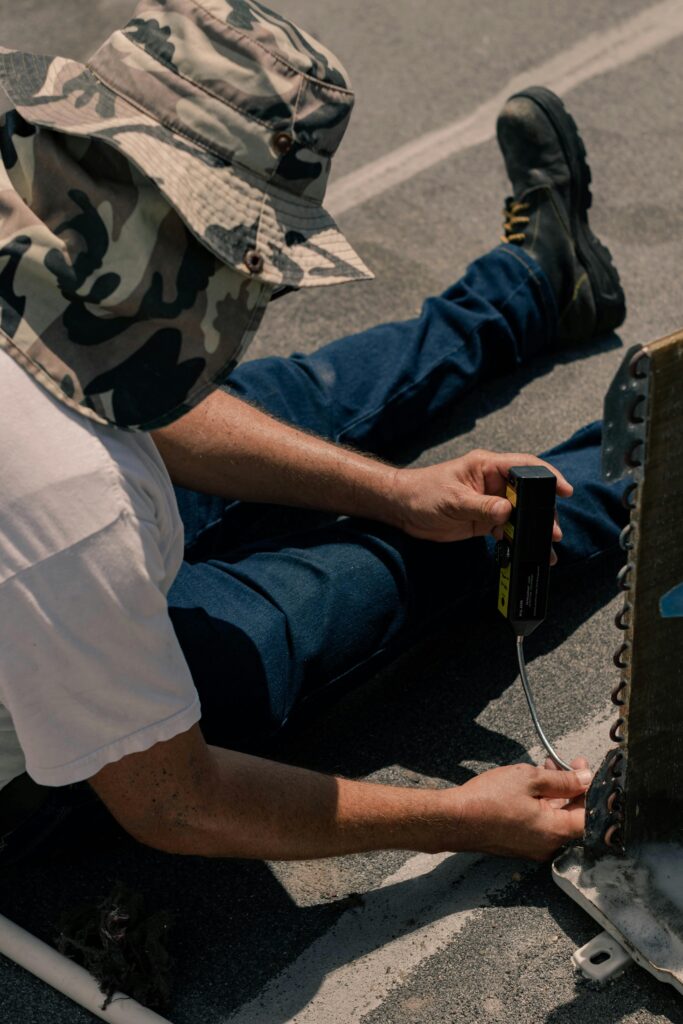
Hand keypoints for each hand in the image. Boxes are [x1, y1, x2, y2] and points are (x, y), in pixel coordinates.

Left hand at [389, 449, 572, 548]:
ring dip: (532, 529)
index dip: (547, 476)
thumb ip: (481, 506)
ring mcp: (489, 502)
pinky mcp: (483, 520)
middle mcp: (492, 482)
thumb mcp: (453, 500)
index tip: (564, 490)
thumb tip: (507, 511)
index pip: (525, 466)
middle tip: (552, 531)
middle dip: (543, 511)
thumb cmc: (422, 494)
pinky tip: (525, 551)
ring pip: (520, 513)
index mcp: (486, 466)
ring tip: (546, 546)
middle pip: (527, 493)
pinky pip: (507, 528)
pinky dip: (517, 539)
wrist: (402, 510)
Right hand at [445, 761, 591, 860]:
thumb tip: (585, 778)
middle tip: (566, 763)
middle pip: (572, 816)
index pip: (589, 815)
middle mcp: (548, 845)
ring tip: (545, 768)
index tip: (584, 768)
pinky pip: (540, 824)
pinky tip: (531, 785)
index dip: (590, 790)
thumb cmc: (489, 799)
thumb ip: (562, 780)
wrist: (455, 819)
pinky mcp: (520, 844)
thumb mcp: (529, 779)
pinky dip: (541, 804)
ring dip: (555, 793)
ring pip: (555, 818)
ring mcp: (533, 847)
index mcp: (555, 831)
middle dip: (572, 787)